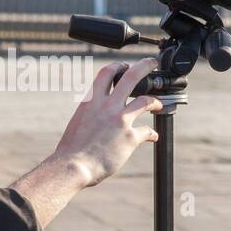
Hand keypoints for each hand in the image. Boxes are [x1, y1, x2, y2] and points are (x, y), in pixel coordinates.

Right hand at [53, 56, 162, 187]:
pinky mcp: (130, 137)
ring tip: (158, 104)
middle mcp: (107, 106)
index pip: (106, 73)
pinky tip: (152, 136)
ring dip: (155, 101)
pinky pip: (147, 131)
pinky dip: (151, 134)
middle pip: (131, 77)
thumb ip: (91, 113)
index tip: (125, 67)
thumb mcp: (78, 122)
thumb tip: (96, 114)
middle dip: (144, 66)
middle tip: (152, 63)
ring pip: (145, 101)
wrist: (73, 166)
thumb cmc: (71, 149)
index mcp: (91, 101)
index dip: (118, 66)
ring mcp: (120, 120)